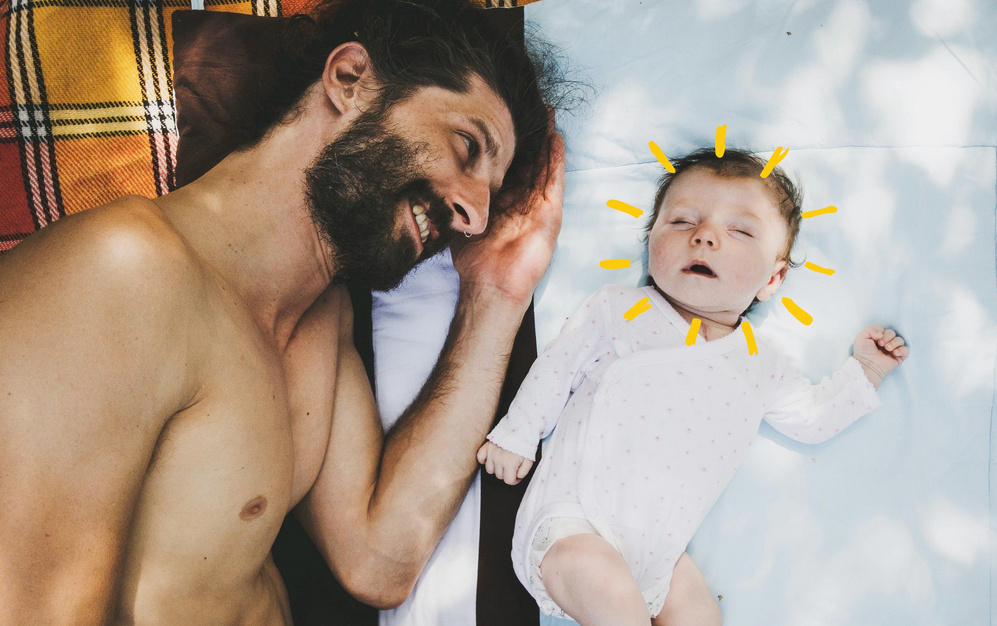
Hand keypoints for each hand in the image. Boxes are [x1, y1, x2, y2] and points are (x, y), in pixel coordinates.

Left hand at [451, 122, 564, 309]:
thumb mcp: (460, 220)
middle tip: (532, 106)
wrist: (490, 284)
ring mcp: (537, 206)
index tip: (503, 118)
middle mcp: (521, 200)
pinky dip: (556, 162)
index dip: (507, 144)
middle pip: (529, 161)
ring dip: (546, 140)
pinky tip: (556, 139)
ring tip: (548, 113)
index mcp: (501, 200)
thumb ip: (455, 200)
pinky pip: (554, 183)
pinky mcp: (549, 214)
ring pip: (544, 166)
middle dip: (530, 135)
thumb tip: (433, 178)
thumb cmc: (474, 259)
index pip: (507, 166)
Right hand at [477, 441, 533, 485]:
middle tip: (512, 465)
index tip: (516, 475)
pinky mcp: (487, 447)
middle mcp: (499, 459)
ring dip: (496, 467)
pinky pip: (480, 458)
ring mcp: (491, 453)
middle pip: (499, 476)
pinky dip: (484, 459)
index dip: (514, 480)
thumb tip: (517, 478)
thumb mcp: (529, 461)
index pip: (508, 481)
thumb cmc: (524, 444)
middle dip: (506, 473)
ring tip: (503, 460)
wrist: (520, 429)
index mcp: (510, 464)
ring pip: (490, 469)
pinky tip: (491, 458)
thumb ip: (523, 473)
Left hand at [852, 325, 908, 388]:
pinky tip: (895, 353)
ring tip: (887, 348)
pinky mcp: (899, 357)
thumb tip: (882, 334)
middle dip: (888, 336)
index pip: (884, 329)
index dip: (882, 332)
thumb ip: (871, 329)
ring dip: (894, 342)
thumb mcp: (861, 337)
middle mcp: (886, 342)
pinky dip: (902, 350)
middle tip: (881, 344)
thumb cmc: (863, 352)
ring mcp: (893, 350)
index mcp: (878, 337)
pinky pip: (906, 350)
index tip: (876, 339)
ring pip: (900, 340)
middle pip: (893, 332)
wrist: (867, 365)